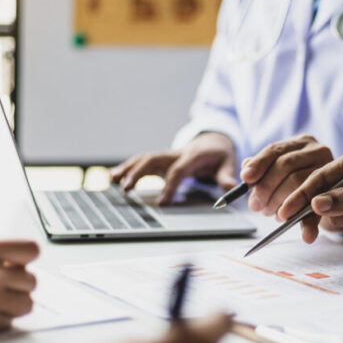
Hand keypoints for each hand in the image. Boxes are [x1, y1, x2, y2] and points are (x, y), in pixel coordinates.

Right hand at [110, 132, 236, 203]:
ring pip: (144, 159)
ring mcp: (167, 155)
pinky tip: (112, 176)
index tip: (162, 202)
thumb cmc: (220, 155)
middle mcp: (176, 153)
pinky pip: (142, 161)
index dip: (170, 185)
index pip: (179, 170)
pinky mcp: (161, 159)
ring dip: (128, 169)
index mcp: (193, 156)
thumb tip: (230, 187)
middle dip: (139, 173)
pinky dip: (126, 168)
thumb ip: (227, 176)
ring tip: (113, 181)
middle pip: (154, 160)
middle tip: (126, 189)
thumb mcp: (228, 163)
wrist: (214, 141)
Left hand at [240, 135, 332, 216]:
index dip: (258, 164)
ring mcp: (330, 170)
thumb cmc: (299, 182)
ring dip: (279, 202)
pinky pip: (318, 208)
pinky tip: (306, 235)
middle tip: (256, 205)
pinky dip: (309, 224)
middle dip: (266, 187)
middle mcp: (318, 151)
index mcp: (302, 143)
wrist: (332, 196)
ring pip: (298, 183)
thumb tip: (246, 170)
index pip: (275, 150)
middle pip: (285, 165)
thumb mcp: (281, 172)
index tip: (246, 179)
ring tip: (271, 212)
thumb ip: (264, 169)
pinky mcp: (337, 192)